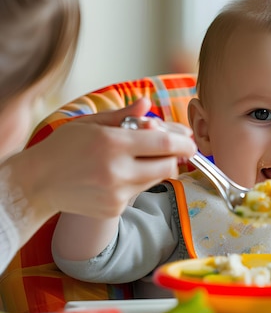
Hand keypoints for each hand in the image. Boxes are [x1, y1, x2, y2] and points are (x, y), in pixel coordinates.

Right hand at [8, 98, 196, 220]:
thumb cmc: (63, 148)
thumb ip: (124, 115)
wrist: (38, 184)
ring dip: (154, 169)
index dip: (183, 143)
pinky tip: (115, 177)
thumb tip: (148, 103)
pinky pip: (138, 193)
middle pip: (168, 166)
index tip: (190, 142)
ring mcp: (117, 193)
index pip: (165, 145)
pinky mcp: (115, 209)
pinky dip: (135, 183)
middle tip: (169, 151)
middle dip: (173, 157)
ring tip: (134, 160)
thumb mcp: (90, 123)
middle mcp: (118, 171)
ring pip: (156, 180)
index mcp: (113, 144)